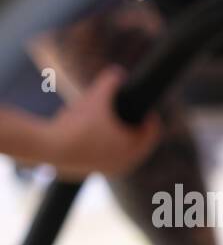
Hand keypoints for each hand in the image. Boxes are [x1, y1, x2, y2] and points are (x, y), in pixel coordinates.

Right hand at [45, 66, 160, 178]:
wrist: (48, 148)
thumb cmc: (77, 123)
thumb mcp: (96, 97)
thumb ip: (110, 82)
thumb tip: (118, 72)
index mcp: (133, 149)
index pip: (152, 133)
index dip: (150, 118)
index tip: (143, 107)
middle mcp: (124, 164)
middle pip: (137, 143)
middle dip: (132, 126)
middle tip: (125, 111)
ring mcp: (107, 170)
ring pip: (119, 150)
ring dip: (116, 136)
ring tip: (107, 120)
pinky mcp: (90, 172)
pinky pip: (102, 156)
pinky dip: (101, 144)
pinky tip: (90, 132)